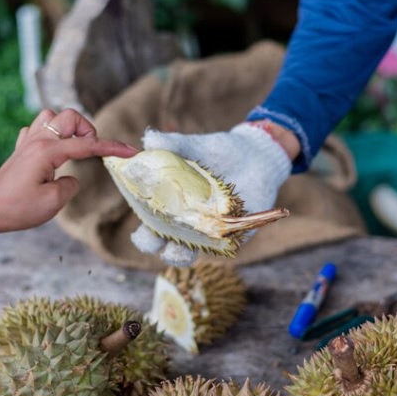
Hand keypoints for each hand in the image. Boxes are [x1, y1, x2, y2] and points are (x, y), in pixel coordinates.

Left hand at [0, 108, 137, 239]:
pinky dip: (50, 134)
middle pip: (69, 117)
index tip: (130, 151)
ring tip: (73, 147)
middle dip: (87, 130)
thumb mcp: (53, 202)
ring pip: (51, 117)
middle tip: (91, 151)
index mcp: (48, 152)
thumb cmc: (16, 208)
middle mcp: (37, 141)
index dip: (112, 147)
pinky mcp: (20, 150)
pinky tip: (52, 151)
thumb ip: (71, 185)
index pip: (87, 145)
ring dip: (67, 127)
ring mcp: (26, 143)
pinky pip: (37, 129)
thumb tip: (71, 178)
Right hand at [130, 123, 291, 266]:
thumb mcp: (194, 145)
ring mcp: (207, 233)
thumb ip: (173, 144)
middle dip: (156, 247)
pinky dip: (216, 243)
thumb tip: (148, 140)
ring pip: (188, 255)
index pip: (148, 230)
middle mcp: (184, 225)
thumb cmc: (217, 152)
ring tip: (182, 248)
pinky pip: (221, 247)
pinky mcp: (232, 236)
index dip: (142, 236)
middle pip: (163, 248)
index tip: (141, 229)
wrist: (255, 156)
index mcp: (167, 207)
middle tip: (158, 241)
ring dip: (181, 255)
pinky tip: (217, 231)